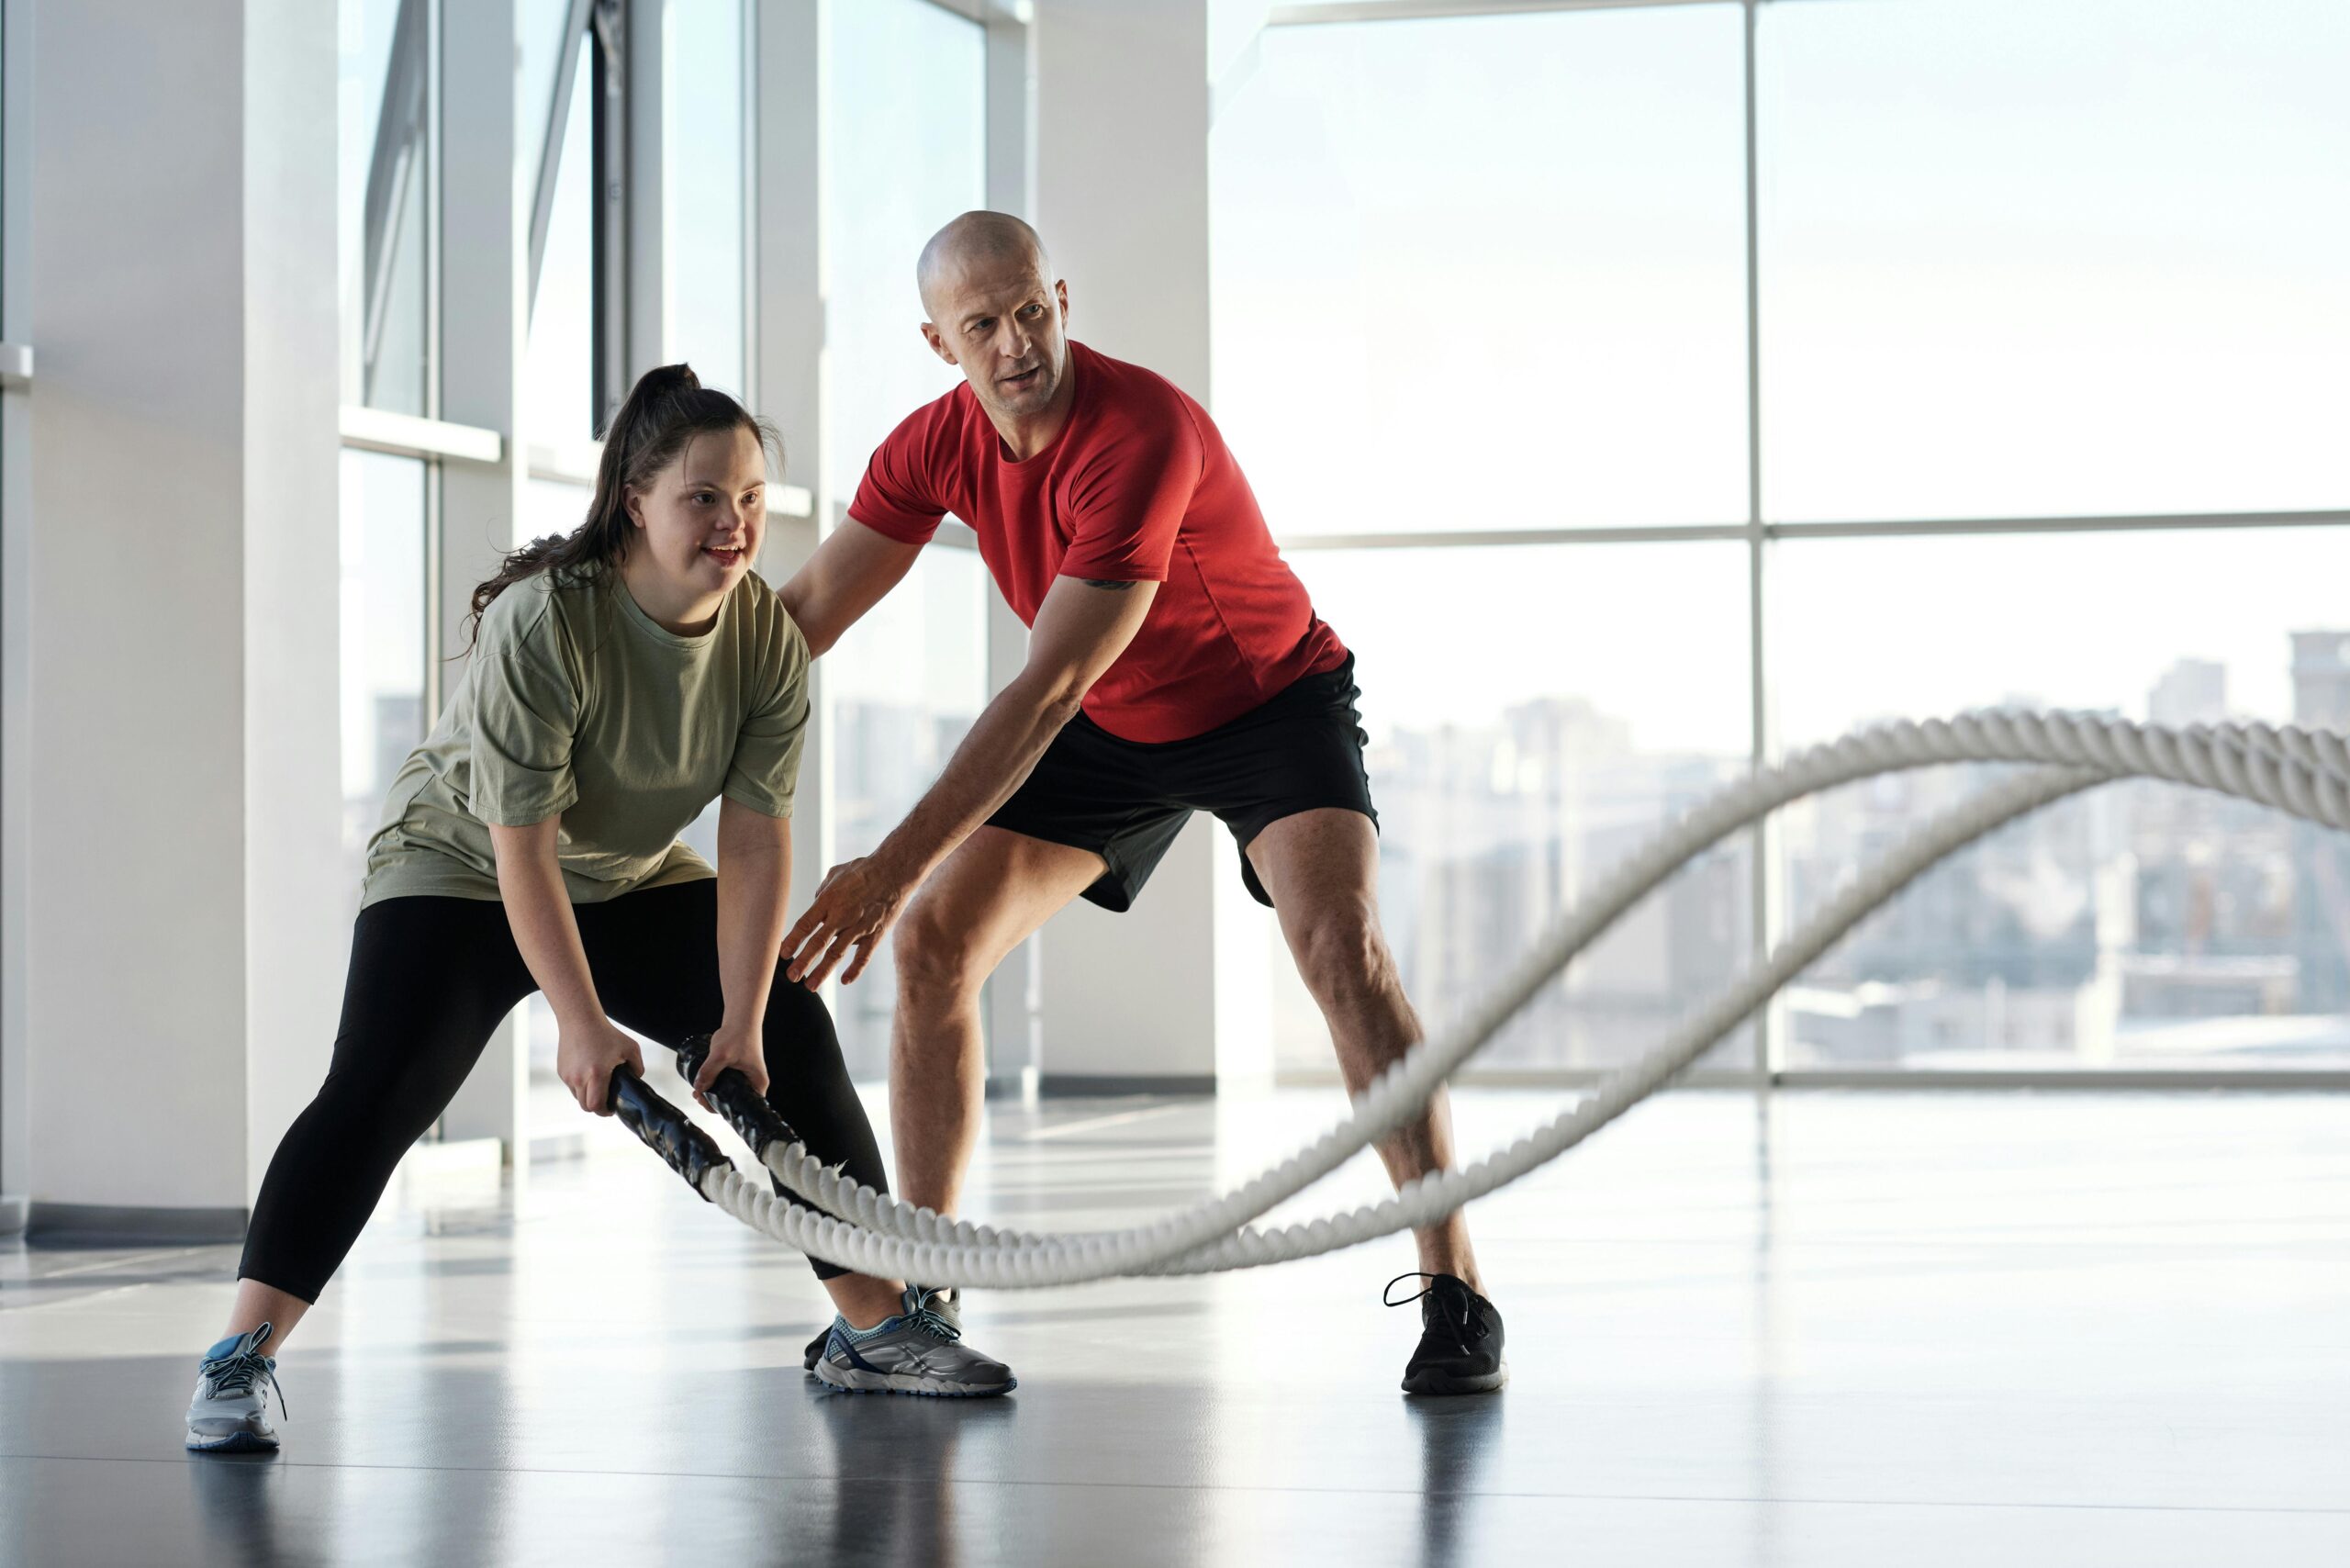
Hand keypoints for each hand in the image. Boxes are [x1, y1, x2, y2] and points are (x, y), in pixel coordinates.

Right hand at [557, 1015, 644, 1115]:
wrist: (580, 1020)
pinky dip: (580, 1086)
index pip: (596, 1105)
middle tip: (606, 1102)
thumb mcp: (630, 1048)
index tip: (612, 1109)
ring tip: (598, 1087)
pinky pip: (572, 1086)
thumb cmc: (607, 1034)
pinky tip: (589, 1075)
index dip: (605, 1111)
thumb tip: (636, 1080)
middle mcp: (579, 1078)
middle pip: (586, 1106)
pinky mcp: (562, 1072)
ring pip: (578, 1097)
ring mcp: (568, 1076)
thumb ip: (637, 1067)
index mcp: (597, 1074)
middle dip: (597, 1107)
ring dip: (588, 1097)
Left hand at [691, 1018, 769, 1107]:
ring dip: (712, 1092)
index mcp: (757, 1084)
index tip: (706, 1102)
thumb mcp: (721, 1055)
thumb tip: (698, 1088)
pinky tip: (703, 1083)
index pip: (741, 1107)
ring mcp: (746, 1077)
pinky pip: (726, 1083)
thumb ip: (709, 1072)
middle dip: (714, 1101)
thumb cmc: (739, 1035)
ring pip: (728, 1092)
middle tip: (698, 1095)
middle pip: (733, 1102)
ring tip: (697, 1090)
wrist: (741, 1019)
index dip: (722, 1109)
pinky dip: (714, 1084)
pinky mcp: (739, 1072)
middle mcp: (753, 1083)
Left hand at [782, 856, 913, 987]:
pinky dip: (855, 969)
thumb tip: (815, 903)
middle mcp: (842, 915)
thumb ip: (822, 891)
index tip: (782, 954)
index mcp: (829, 900)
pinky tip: (845, 981)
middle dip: (803, 961)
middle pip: (818, 943)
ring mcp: (859, 926)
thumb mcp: (836, 874)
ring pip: (837, 953)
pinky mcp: (875, 933)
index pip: (805, 924)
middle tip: (791, 976)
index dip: (792, 940)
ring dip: (823, 971)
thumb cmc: (864, 869)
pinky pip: (864, 955)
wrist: (896, 870)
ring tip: (810, 986)